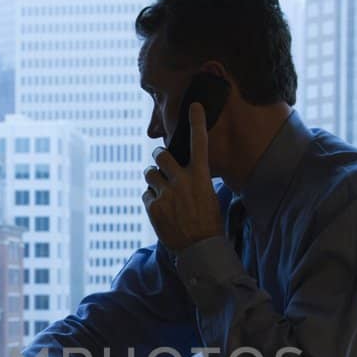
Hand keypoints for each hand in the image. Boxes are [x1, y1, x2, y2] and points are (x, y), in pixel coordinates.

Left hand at [142, 102, 222, 251]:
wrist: (201, 249)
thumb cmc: (208, 223)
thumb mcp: (209, 197)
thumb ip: (196, 181)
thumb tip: (186, 172)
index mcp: (201, 176)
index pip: (199, 143)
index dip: (196, 122)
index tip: (194, 106)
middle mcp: (182, 181)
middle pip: (160, 155)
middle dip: (158, 157)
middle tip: (161, 164)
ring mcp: (166, 193)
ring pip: (149, 174)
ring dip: (153, 179)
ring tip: (162, 192)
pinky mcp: (153, 207)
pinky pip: (146, 195)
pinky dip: (151, 200)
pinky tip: (162, 211)